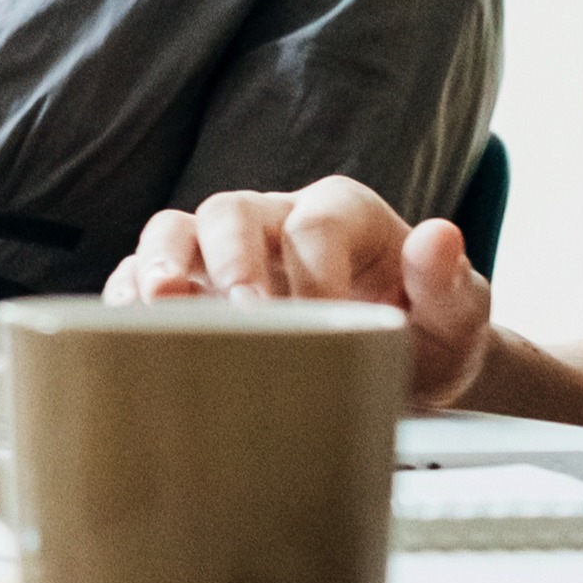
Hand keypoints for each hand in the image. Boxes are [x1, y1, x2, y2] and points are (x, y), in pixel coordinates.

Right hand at [104, 177, 496, 409]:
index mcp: (340, 213)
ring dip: (159, 265)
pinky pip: (139, 274)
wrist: (397, 371)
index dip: (316, 269)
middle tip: (243, 312)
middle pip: (230, 211)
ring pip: (173, 231)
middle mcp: (273, 220)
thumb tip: (439, 236)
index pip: (315, 223)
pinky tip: (127, 329)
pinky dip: (126, 295)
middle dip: (229, 260)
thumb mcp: (456, 318)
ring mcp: (223, 253)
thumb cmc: (423, 339)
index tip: (325, 323)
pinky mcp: (189, 288)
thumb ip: (450, 282)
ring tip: (158, 305)